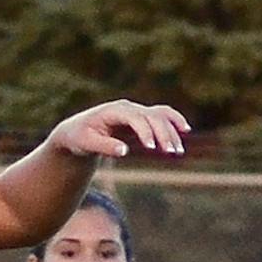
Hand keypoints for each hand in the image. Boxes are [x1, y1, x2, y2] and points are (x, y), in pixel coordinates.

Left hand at [51, 100, 188, 159]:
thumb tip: (124, 151)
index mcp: (114, 111)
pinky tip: (185, 131)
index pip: (135, 118)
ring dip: (172, 131)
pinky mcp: (141, 117)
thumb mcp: (86, 144)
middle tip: (171, 153)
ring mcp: (136, 111)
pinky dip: (173, 121)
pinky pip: (161, 115)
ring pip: (160, 115)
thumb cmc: (79, 137)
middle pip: (152, 116)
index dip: (145, 132)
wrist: (76, 130)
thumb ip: (104, 147)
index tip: (152, 149)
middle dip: (163, 134)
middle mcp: (128, 108)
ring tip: (178, 151)